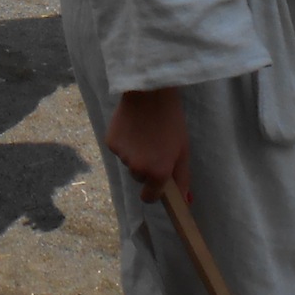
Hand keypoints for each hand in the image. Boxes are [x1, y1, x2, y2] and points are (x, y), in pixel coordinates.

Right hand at [106, 86, 191, 202]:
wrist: (150, 93)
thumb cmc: (172, 122)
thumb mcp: (183, 151)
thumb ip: (182, 178)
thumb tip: (184, 201)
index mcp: (157, 173)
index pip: (149, 197)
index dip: (154, 191)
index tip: (158, 181)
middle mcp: (137, 169)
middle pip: (139, 178)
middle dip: (146, 168)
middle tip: (154, 147)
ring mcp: (122, 156)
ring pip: (129, 163)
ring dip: (135, 154)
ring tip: (144, 133)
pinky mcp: (110, 142)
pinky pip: (119, 150)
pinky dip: (125, 143)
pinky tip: (133, 127)